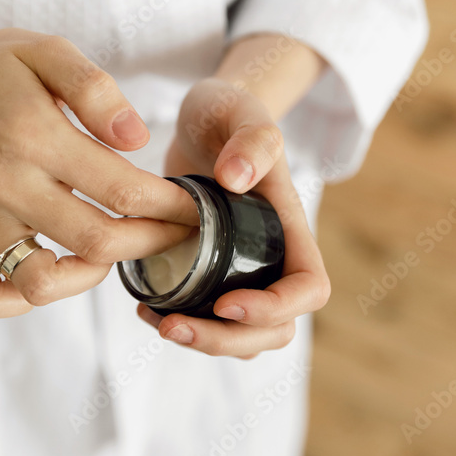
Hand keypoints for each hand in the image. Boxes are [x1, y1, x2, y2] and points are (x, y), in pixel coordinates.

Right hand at [0, 28, 198, 318]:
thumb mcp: (46, 50)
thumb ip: (95, 88)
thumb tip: (136, 139)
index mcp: (31, 135)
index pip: (120, 190)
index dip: (170, 206)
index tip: (194, 207)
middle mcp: (2, 185)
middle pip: (95, 243)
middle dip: (152, 242)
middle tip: (176, 231)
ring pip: (42, 283)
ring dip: (93, 275)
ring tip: (114, 246)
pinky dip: (27, 297)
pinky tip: (56, 266)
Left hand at [137, 76, 330, 358]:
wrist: (204, 118)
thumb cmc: (228, 112)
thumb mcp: (241, 113)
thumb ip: (251, 139)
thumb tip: (235, 179)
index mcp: (291, 228)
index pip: (308, 289)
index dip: (274, 308)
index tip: (225, 301)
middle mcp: (274, 258)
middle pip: (275, 330)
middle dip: (228, 340)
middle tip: (174, 326)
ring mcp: (245, 271)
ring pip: (245, 336)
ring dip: (206, 343)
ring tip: (159, 323)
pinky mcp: (213, 274)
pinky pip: (214, 322)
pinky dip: (187, 328)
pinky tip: (147, 309)